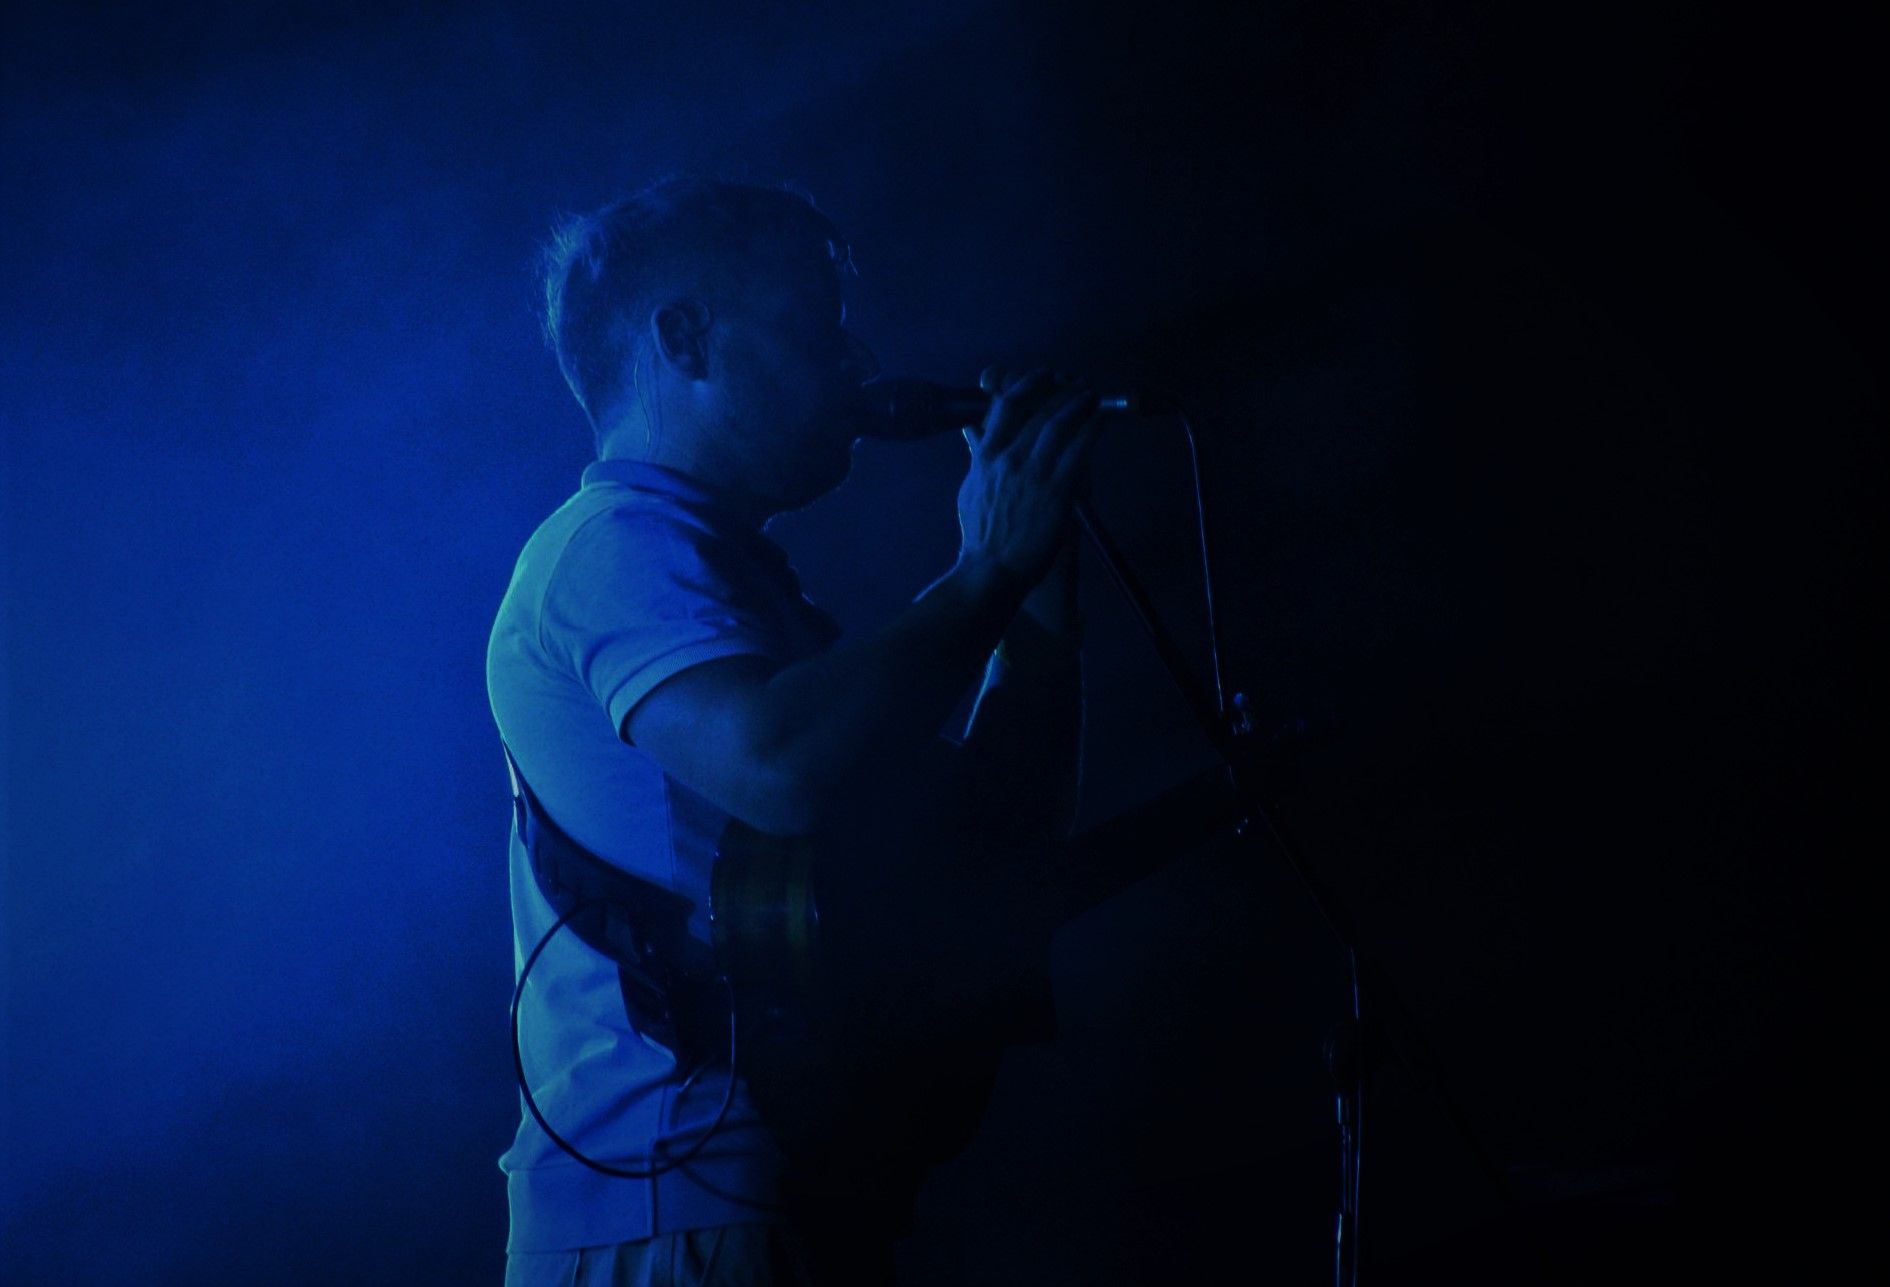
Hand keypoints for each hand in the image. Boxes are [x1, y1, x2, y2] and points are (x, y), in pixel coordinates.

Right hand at [955, 365, 1102, 586]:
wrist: (992, 568)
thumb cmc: (981, 533)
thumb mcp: (971, 487)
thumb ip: (976, 454)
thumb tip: (972, 429)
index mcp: (987, 456)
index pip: (1005, 405)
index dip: (1027, 383)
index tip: (1043, 375)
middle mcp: (1009, 458)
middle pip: (1038, 410)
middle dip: (1062, 390)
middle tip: (1078, 382)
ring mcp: (1033, 473)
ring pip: (1058, 424)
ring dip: (1079, 403)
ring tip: (1092, 394)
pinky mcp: (1056, 491)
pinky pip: (1077, 451)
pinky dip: (1091, 430)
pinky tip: (1101, 420)